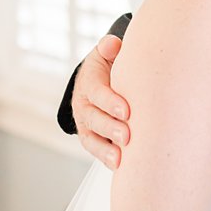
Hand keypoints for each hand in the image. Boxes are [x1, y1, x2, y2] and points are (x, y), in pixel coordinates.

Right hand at [73, 34, 130, 169]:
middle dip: (109, 128)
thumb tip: (113, 44)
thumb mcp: (107, 54)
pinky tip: (120, 167)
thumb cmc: (109, 67)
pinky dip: (106, 160)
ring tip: (120, 159)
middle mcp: (84, 106)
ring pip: (92, 139)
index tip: (126, 111)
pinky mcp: (93, 139)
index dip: (110, 102)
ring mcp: (87, 125)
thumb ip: (110, 48)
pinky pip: (97, 151)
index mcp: (89, 83)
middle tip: (126, 136)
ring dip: (105, 150)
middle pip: (93, 119)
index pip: (97, 93)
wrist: (99, 82)